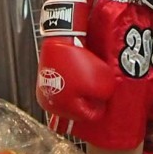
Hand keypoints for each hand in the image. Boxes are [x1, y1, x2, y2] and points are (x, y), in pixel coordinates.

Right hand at [34, 0, 116, 121]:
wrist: (61, 37)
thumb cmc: (78, 62)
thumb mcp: (102, 81)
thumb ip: (106, 95)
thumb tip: (104, 97)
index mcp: (62, 109)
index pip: (90, 116)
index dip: (102, 105)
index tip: (107, 95)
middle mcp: (50, 103)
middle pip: (79, 107)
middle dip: (91, 97)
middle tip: (99, 85)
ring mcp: (45, 90)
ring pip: (71, 95)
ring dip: (82, 88)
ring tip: (89, 76)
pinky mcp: (46, 78)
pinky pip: (64, 85)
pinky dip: (73, 80)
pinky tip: (80, 70)